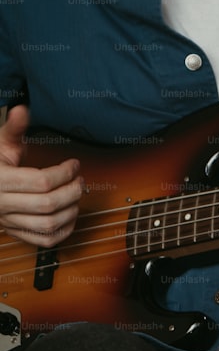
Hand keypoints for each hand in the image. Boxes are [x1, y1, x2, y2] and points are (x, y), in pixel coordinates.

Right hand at [0, 105, 82, 246]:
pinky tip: (70, 216)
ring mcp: (8, 221)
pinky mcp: (15, 232)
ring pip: (48, 224)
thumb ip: (14, 128)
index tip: (74, 165)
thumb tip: (22, 110)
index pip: (41, 181)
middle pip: (48, 204)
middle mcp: (1, 204)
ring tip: (77, 197)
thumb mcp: (0, 143)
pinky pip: (44, 240)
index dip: (64, 172)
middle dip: (72, 191)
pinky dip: (63, 232)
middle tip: (80, 181)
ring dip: (71, 211)